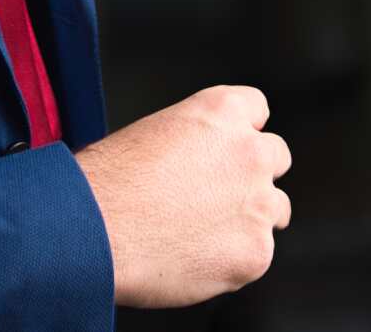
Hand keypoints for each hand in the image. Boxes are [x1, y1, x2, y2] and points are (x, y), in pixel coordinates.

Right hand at [71, 84, 292, 307]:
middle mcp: (250, 151)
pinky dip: (232, 261)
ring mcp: (258, 204)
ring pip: (275, 209)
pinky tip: (194, 259)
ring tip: (203, 234)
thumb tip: (201, 167)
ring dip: (250, 219)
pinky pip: (257, 255)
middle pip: (276, 158)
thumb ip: (195, 143)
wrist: (94, 229)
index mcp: (223, 111)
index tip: (225, 151)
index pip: (257, 109)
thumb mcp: (156, 133)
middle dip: (253, 176)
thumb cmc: (109, 182)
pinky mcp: (256, 253)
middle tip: (217, 197)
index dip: (240, 132)